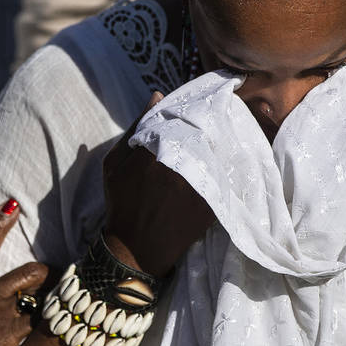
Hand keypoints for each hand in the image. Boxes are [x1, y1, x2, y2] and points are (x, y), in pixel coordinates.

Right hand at [0, 199, 46, 345]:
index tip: (11, 207)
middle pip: (30, 273)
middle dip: (45, 274)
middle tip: (51, 279)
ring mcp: (2, 314)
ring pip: (41, 300)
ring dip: (50, 304)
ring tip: (58, 309)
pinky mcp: (12, 336)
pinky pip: (37, 328)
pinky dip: (43, 331)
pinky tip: (46, 336)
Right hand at [101, 93, 215, 277]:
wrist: (136, 248)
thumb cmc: (121, 203)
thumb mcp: (114, 163)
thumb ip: (136, 127)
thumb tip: (158, 96)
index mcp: (153, 150)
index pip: (182, 115)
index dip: (196, 104)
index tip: (206, 97)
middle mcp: (177, 165)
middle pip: (205, 130)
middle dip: (213, 118)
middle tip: (224, 106)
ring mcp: (197, 186)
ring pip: (218, 150)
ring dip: (224, 139)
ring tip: (231, 128)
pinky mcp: (210, 203)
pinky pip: (225, 175)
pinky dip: (229, 163)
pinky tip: (231, 156)